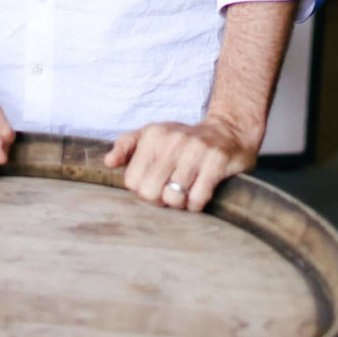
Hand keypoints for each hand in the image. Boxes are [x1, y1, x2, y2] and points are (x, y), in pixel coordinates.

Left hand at [103, 117, 259, 211]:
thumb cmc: (183, 140)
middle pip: (150, 192)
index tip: (154, 184)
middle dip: (159, 200)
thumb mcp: (152, 135)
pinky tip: (198, 195)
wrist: (228, 131)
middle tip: (169, 192)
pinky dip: (196, 205)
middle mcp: (173, 140)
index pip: (132, 181)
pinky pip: (197, 199)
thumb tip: (108, 162)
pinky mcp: (217, 162)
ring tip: (184, 192)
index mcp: (153, 135)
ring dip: (179, 203)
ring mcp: (196, 150)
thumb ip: (126, 146)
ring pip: (174, 198)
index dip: (142, 190)